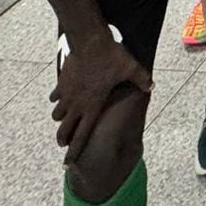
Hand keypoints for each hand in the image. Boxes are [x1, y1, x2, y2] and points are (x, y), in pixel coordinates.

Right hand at [52, 37, 154, 160]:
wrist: (90, 42)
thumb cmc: (111, 58)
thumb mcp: (130, 69)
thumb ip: (141, 80)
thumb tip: (151, 87)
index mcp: (93, 107)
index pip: (81, 136)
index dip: (74, 152)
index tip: (67, 164)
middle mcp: (77, 105)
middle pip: (64, 130)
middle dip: (63, 139)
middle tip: (63, 143)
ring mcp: (67, 94)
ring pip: (57, 114)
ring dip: (60, 118)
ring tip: (64, 118)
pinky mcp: (61, 83)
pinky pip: (55, 96)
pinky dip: (56, 99)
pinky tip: (59, 96)